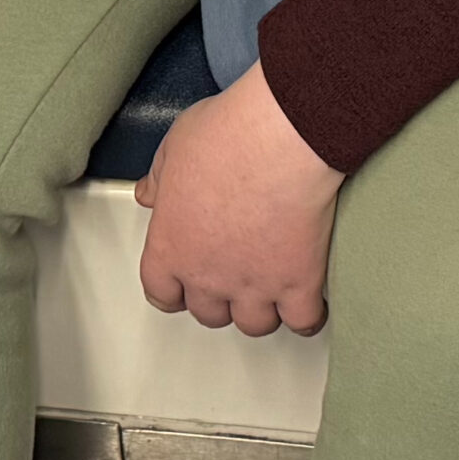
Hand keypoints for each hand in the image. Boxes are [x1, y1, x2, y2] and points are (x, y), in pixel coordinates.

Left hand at [134, 63, 345, 337]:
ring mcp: (255, 284)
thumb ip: (159, 180)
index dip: (174, 290)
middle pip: (209, 314)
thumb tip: (148, 193)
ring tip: (271, 288)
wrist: (280, 136)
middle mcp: (209, 275)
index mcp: (171, 246)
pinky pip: (303, 320)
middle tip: (232, 274)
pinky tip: (311, 299)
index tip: (184, 284)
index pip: (160, 292)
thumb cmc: (226, 136)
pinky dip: (308, 314)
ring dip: (261, 309)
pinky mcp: (298, 281)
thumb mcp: (175, 148)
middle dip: (220, 298)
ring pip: (254, 324)